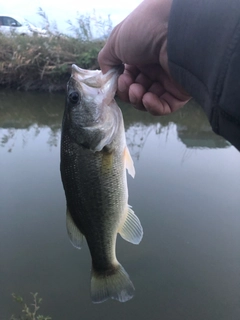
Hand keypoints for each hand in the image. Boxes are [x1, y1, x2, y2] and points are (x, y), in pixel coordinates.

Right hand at [98, 0, 190, 114]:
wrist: (174, 31)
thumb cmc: (144, 31)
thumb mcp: (116, 41)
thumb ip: (107, 60)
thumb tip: (107, 76)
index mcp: (142, 54)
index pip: (129, 76)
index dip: (121, 82)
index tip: (117, 80)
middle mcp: (156, 66)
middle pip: (137, 90)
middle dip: (127, 91)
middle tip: (127, 85)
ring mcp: (169, 79)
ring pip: (148, 101)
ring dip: (137, 99)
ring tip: (137, 90)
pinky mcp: (181, 91)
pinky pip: (165, 107)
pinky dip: (153, 107)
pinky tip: (148, 98)